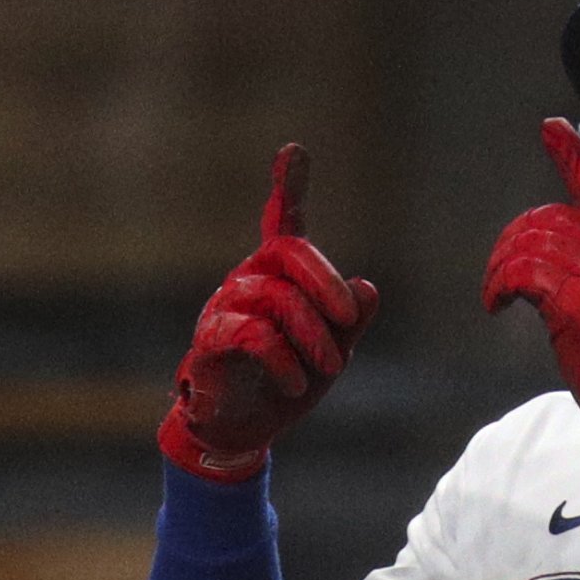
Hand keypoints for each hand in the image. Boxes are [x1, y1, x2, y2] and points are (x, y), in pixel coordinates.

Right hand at [158, 145, 379, 482]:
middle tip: (350, 316)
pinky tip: (296, 381)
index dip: (288, 185)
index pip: (284, 222)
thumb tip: (368, 288)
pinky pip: (252, 333)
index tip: (293, 151)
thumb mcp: (334, 351)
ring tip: (333, 368)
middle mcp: (249, 278)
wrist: (243, 428)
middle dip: (326, 282)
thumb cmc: (288, 382)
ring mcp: (226, 305)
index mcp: (280, 275)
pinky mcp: (211, 338)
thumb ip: (352, 320)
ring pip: (275, 295)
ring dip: (312, 332)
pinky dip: (282, 358)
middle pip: (289, 251)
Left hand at [482, 118, 579, 466]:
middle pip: (543, 219)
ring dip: (500, 269)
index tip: (552, 128)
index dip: (570, 156)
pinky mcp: (569, 296)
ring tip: (496, 296)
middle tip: (499, 277)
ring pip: (526, 244)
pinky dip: (498, 287)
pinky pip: (519, 274)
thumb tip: (552, 278)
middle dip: (511, 243)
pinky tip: (496, 304)